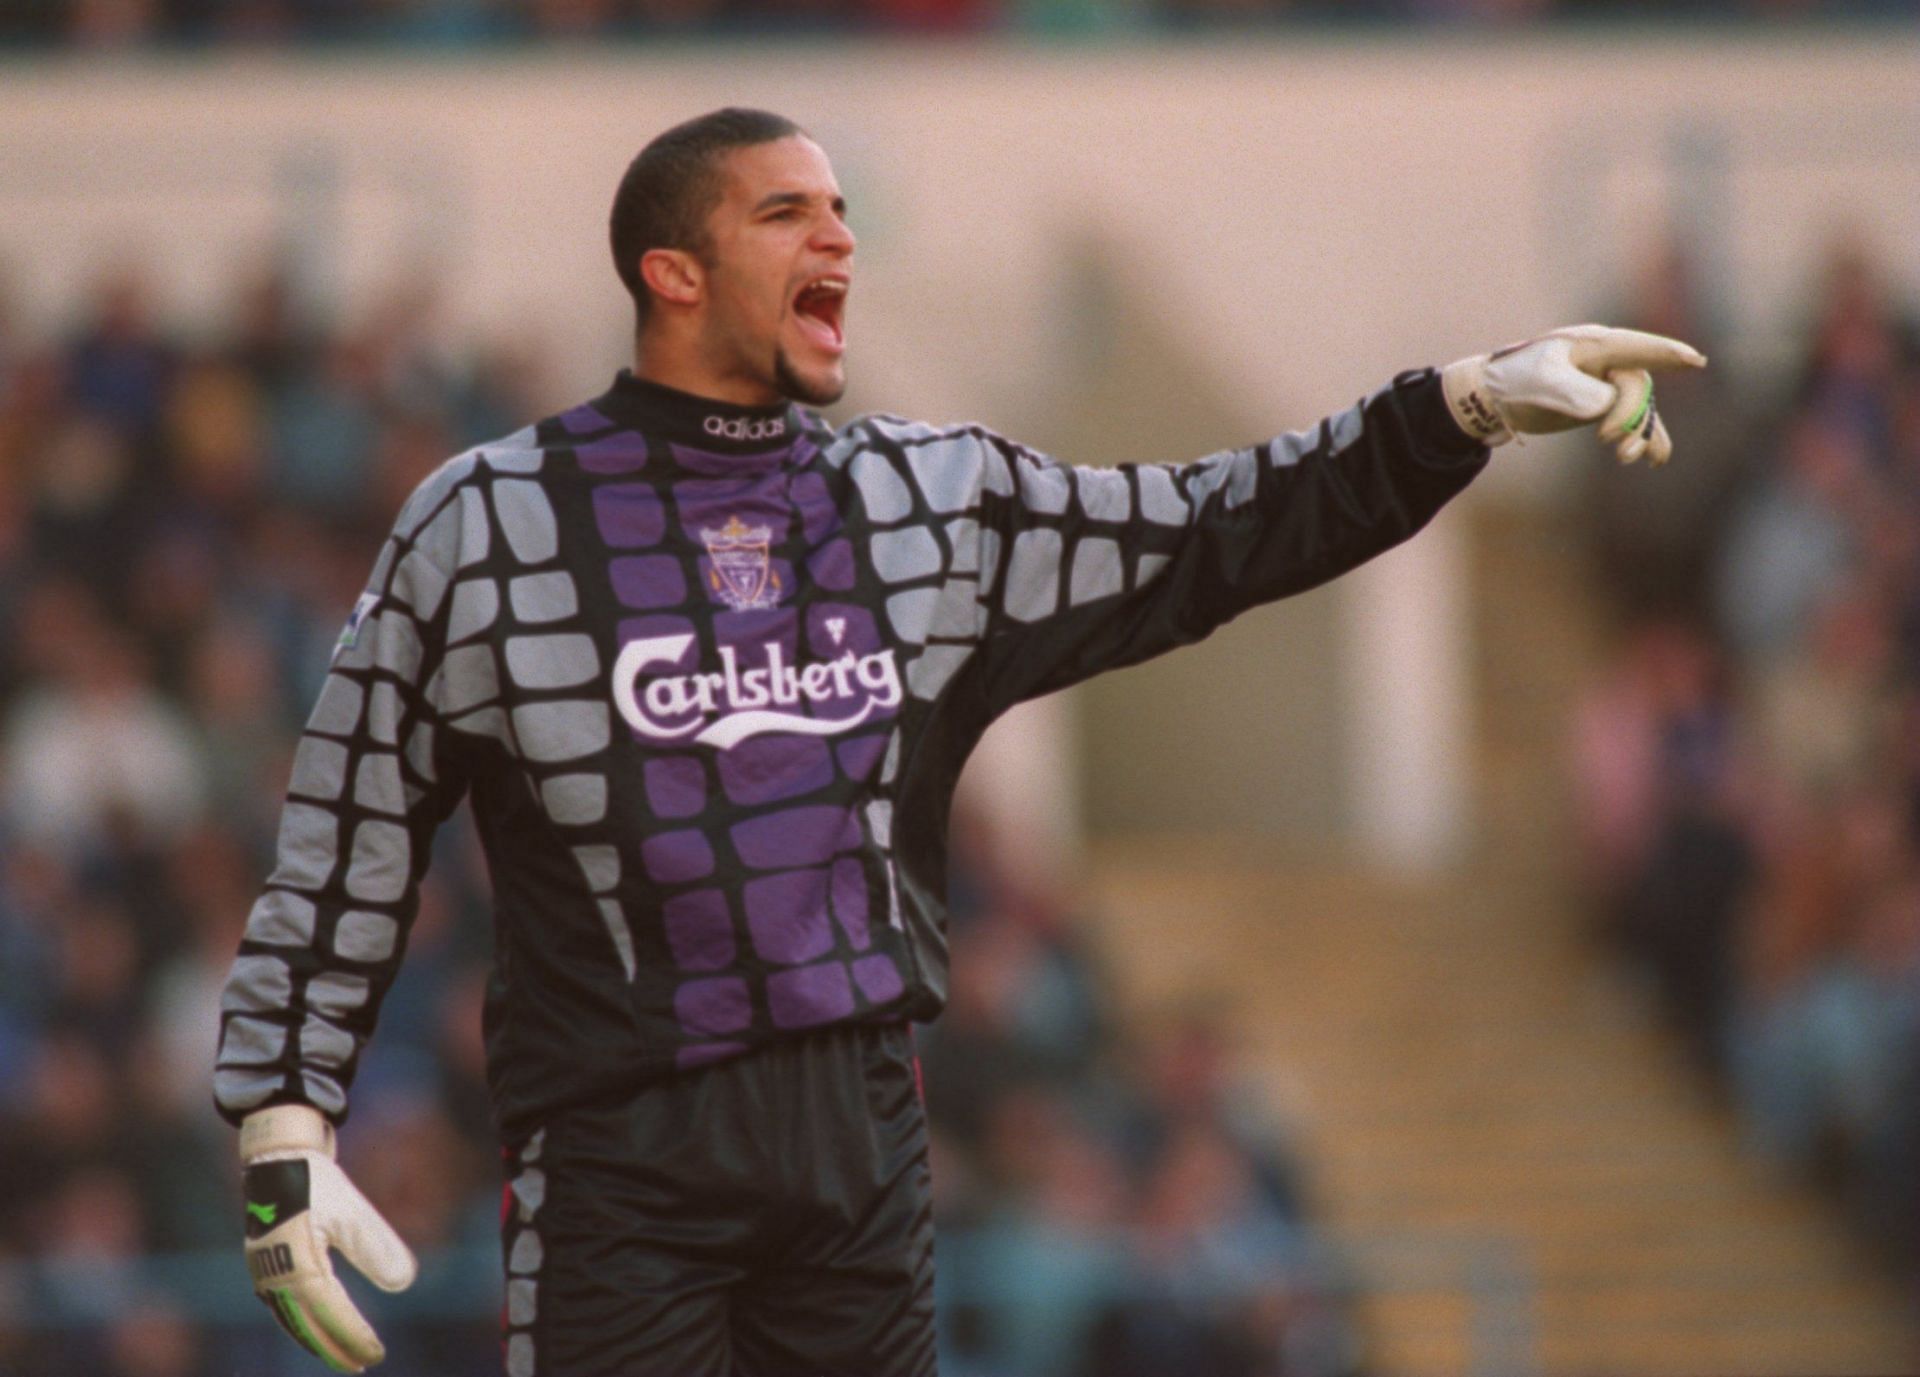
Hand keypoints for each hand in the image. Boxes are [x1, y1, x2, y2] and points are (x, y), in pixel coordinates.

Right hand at [240, 1105, 417, 1371]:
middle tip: (362, 1364)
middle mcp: (274, 1276)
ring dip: (315, 1337)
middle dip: (334, 1347)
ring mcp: (265, 1269)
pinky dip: (301, 1317)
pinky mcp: (267, 1258)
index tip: (376, 1355)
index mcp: (296, 1268)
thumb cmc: (315, 1179)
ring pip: (291, 1317)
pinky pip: (283, 1302)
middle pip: (306, 1325)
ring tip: (340, 1352)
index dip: (353, 1338)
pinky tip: (316, 1320)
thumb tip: (404, 1284)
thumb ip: (377, 1249)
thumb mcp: (353, 1212)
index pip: (330, 1316)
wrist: (276, 1151)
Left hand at [1442, 324, 1706, 463]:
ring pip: (1639, 408)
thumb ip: (1575, 391)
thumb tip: (1605, 407)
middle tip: (1607, 441)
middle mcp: (1606, 361)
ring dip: (1639, 434)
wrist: (1492, 398)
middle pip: (1637, 388)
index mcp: (1594, 345)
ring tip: (1626, 459)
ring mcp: (1606, 383)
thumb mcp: (1541, 382)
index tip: (1695, 361)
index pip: (1638, 348)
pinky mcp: (1600, 405)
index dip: (1667, 354)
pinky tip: (1654, 460)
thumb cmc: (1514, 380)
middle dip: (1630, 416)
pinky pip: (1632, 421)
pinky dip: (1643, 438)